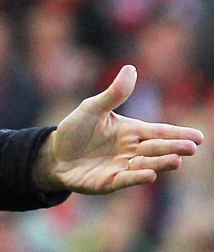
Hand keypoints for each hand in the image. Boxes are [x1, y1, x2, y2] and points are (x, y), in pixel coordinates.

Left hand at [33, 65, 203, 194]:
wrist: (53, 154)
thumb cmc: (75, 130)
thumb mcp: (92, 108)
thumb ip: (113, 93)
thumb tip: (131, 68)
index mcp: (131, 131)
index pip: (159, 132)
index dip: (178, 134)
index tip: (199, 137)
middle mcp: (131, 150)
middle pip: (157, 148)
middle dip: (174, 148)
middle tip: (191, 148)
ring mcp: (121, 167)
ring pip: (146, 164)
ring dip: (161, 163)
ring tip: (176, 161)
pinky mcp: (108, 182)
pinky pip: (125, 179)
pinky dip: (137, 177)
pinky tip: (149, 174)